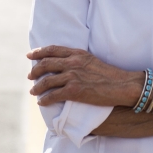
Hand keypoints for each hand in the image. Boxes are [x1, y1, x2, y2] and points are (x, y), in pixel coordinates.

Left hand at [27, 46, 142, 106]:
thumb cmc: (110, 74)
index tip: (30, 55)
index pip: (52, 49)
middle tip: (30, 76)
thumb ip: (78, 60)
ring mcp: (73, 77)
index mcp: (77, 54)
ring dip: (37, 87)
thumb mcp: (92, 60)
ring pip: (46, 81)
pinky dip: (45, 99)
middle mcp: (72, 63)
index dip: (39, 52)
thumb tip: (65, 64)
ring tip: (33, 91)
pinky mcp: (74, 91)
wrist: (122, 85)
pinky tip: (42, 102)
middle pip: (45, 64)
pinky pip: (53, 95)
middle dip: (35, 70)